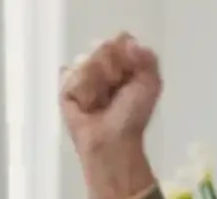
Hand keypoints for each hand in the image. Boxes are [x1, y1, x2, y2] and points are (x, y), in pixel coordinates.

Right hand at [60, 33, 161, 198]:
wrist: (111, 141)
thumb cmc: (132, 116)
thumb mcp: (151, 83)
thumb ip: (146, 57)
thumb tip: (125, 40)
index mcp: (122, 64)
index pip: (120, 40)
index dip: (125, 55)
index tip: (130, 74)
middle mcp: (101, 68)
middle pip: (102, 47)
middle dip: (112, 69)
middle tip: (115, 91)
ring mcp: (82, 79)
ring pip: (86, 61)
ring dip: (97, 83)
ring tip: (100, 103)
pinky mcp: (65, 92)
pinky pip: (72, 77)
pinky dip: (82, 92)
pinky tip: (86, 106)